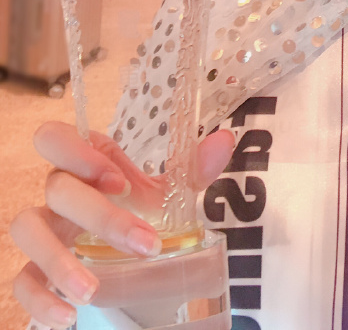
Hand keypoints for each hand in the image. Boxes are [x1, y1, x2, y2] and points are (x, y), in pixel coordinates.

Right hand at [10, 121, 233, 327]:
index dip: (78, 152)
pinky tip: (66, 316)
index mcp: (87, 161)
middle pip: (56, 187)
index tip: (119, 181)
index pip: (57, 137)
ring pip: (28, 229)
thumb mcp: (168, 192)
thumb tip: (225, 140)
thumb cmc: (142, 211)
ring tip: (92, 291)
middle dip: (98, 215)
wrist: (130, 252)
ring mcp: (44, 228)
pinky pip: (22, 280)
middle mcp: (59, 191)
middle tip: (140, 243)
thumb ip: (194, 168)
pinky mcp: (35, 268)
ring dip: (57, 260)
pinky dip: (40, 299)